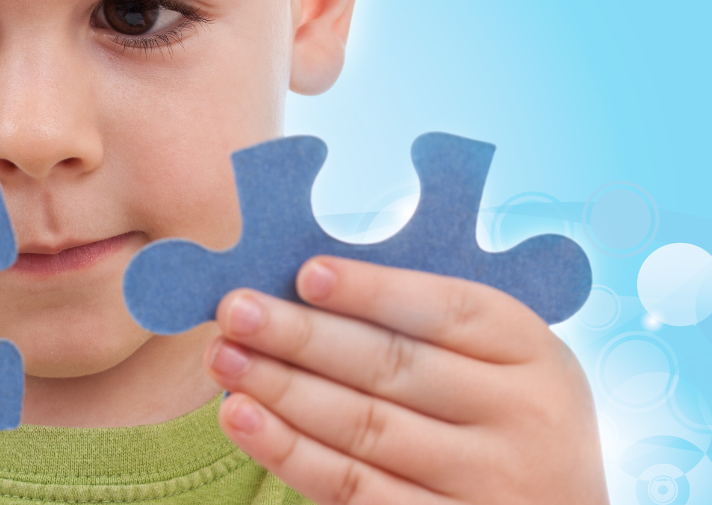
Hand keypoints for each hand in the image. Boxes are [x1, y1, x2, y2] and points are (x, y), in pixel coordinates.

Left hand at [205, 256, 606, 503]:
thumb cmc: (500, 419)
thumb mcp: (498, 364)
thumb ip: (425, 325)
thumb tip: (307, 280)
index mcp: (533, 352)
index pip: (448, 310)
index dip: (375, 290)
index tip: (306, 273)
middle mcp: (521, 417)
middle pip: (394, 367)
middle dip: (303, 335)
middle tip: (235, 310)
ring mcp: (485, 482)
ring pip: (363, 427)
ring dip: (282, 389)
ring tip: (222, 357)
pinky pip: (351, 489)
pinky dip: (288, 451)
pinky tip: (241, 418)